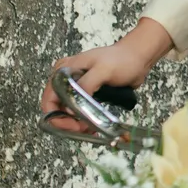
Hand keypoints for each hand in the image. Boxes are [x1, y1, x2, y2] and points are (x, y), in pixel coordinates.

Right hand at [40, 18, 173, 132]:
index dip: (57, 117)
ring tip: (91, 129)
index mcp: (63, 70)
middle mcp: (65, 79)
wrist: (137, 57)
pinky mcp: (86, 93)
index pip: (50, 100)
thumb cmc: (121, 60)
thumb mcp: (103, 70)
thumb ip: (86, 85)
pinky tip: (93, 126)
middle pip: (56, 108)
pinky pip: (78, 110)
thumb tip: (71, 108)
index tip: (74, 126)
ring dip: (76, 124)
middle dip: (67, 123)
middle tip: (85, 129)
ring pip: (67, 112)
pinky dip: (83, 120)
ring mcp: (75, 87)